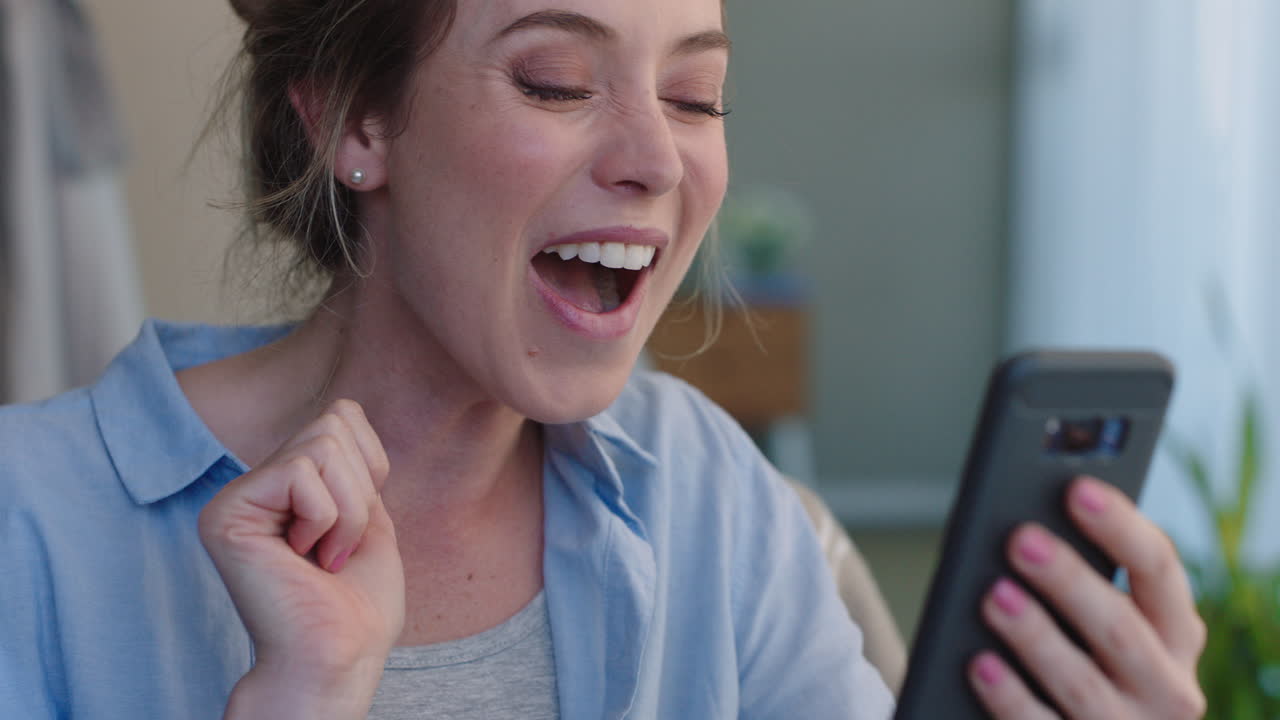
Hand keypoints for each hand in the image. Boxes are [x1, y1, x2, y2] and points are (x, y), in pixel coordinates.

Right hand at [199, 399, 403, 719]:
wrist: (340, 657)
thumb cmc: (359, 603)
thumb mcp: (370, 514)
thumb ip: (352, 462)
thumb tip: (344, 407)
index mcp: (287, 483)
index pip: (343, 414)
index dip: (370, 466)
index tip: (355, 525)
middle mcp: (254, 484)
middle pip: (334, 421)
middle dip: (361, 489)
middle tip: (339, 546)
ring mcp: (235, 496)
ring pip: (324, 443)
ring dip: (348, 509)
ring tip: (325, 555)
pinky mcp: (226, 512)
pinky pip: (302, 473)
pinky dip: (325, 518)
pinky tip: (305, 559)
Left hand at [968, 476, 1206, 718]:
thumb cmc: (1084, 659)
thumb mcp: (1100, 623)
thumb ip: (1082, 580)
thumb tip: (1026, 524)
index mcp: (1175, 633)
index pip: (1158, 569)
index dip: (1120, 527)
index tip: (1076, 489)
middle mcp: (1166, 687)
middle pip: (1120, 628)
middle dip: (1069, 580)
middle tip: (1020, 539)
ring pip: (1083, 684)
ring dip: (1036, 637)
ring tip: (993, 595)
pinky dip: (1010, 696)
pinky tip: (979, 664)